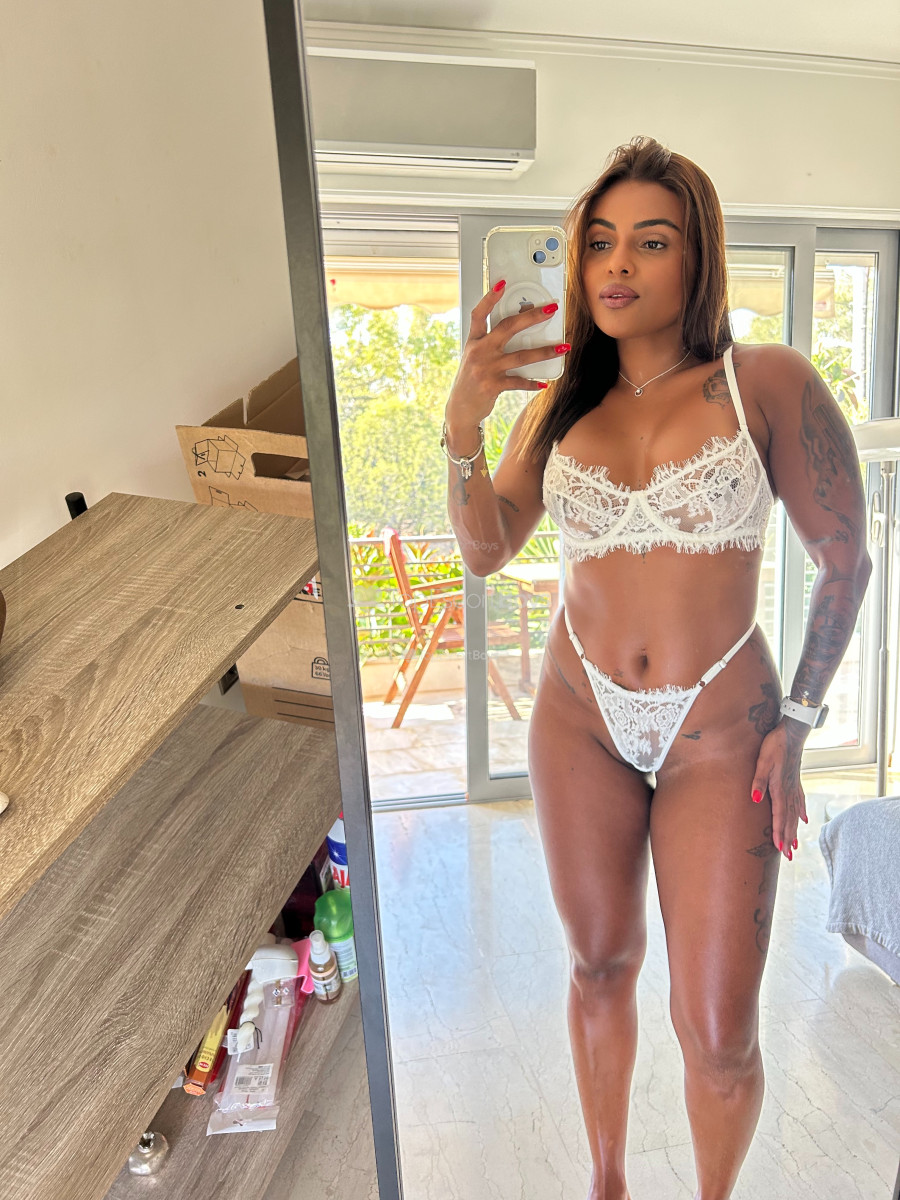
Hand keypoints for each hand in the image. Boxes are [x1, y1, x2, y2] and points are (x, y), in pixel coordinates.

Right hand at [444, 282, 568, 431]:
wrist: (460, 409)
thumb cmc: (471, 381)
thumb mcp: (474, 358)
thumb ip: (490, 344)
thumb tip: (519, 331)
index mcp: (473, 342)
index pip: (479, 314)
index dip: (490, 298)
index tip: (502, 284)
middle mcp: (478, 352)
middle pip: (508, 328)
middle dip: (532, 317)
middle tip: (550, 310)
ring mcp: (485, 369)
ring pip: (521, 356)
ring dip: (545, 351)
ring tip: (563, 347)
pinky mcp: (492, 386)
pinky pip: (518, 382)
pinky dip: (532, 382)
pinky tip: (544, 382)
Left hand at [750, 719, 809, 860]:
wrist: (791, 732)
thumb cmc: (774, 746)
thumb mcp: (762, 761)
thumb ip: (758, 781)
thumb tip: (755, 800)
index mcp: (780, 788)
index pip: (779, 816)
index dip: (779, 832)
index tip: (780, 849)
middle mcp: (789, 791)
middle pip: (789, 819)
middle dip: (788, 838)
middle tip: (789, 856)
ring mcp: (794, 786)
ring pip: (795, 813)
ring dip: (795, 829)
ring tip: (796, 845)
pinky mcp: (795, 780)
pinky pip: (800, 801)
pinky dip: (801, 812)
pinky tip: (805, 819)